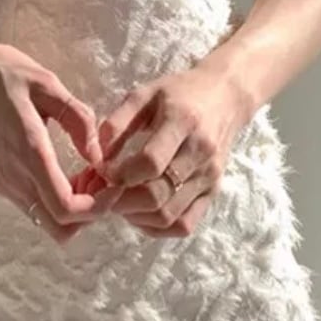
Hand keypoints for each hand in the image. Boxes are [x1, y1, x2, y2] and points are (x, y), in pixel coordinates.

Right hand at [0, 38, 118, 242]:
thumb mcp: (44, 82)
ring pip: (49, 220)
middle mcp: (15, 177)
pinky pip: (37, 207)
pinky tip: (70, 170)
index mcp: (28, 152)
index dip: (98, 206)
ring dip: (76, 207)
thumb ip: (76, 117)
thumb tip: (97, 155)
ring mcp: (6, 183)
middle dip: (90, 213)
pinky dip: (60, 200)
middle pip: (59, 228)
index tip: (114, 182)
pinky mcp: (2, 181)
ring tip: (89, 172)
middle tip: (104, 180)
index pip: (66, 208)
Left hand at [95, 63, 252, 237]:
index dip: (119, 174)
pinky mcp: (213, 192)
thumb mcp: (144, 94)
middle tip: (102, 192)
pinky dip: (157, 227)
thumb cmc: (179, 93)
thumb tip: (95, 155)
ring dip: (135, 216)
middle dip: (120, 201)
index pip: (150, 162)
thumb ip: (117, 122)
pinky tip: (140, 212)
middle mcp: (200, 154)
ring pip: (168, 216)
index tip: (101, 171)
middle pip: (157, 195)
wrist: (225, 97)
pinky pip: (184, 225)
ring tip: (119, 201)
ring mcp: (209, 177)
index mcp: (183, 123)